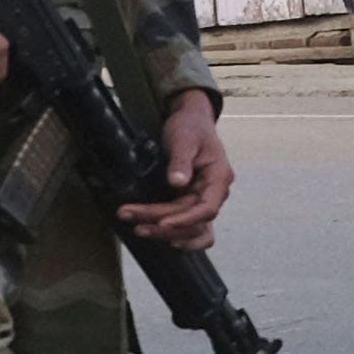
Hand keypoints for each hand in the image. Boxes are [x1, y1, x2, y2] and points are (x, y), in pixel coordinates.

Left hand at [121, 93, 231, 250]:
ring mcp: (202, 199)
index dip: (186, 220)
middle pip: (192, 221)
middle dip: (162, 224)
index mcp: (218, 178)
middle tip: (135, 222)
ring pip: (187, 227)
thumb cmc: (191, 126)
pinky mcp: (189, 200)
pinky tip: (155, 233)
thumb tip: (177, 182)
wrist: (189, 120)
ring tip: (137, 228)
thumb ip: (181, 160)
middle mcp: (214, 193)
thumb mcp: (185, 137)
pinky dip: (172, 233)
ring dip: (163, 231)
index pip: (207, 208)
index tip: (163, 223)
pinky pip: (186, 225)